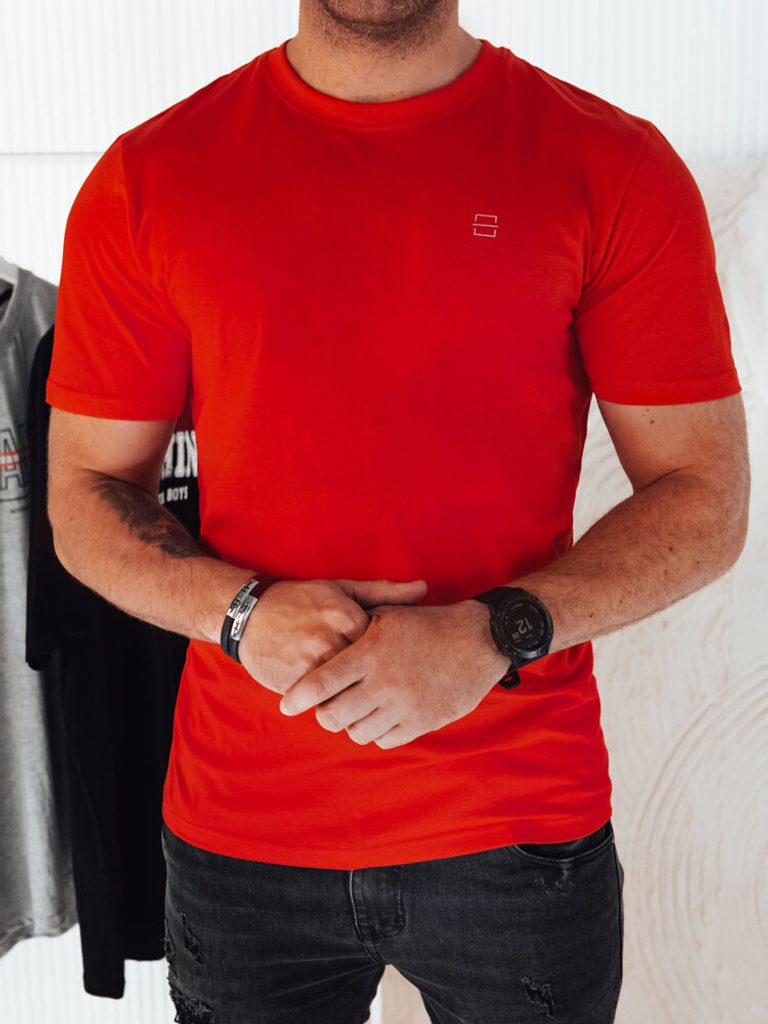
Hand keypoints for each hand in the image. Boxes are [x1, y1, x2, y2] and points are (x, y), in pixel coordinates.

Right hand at [237, 577, 427, 694]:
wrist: (250, 613)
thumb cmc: (302, 600)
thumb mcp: (342, 589)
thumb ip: (385, 592)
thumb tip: (424, 589)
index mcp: (347, 616)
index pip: (384, 647)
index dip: (389, 657)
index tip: (392, 663)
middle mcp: (330, 639)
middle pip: (367, 674)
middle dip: (375, 683)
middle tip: (383, 688)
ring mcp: (310, 662)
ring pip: (346, 693)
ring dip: (354, 699)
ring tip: (361, 698)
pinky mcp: (292, 681)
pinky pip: (321, 702)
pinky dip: (330, 704)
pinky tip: (335, 700)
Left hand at [278, 599, 510, 747]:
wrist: (478, 641)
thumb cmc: (429, 624)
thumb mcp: (389, 617)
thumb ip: (356, 632)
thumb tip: (326, 648)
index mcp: (369, 652)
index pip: (320, 683)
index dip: (297, 698)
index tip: (286, 706)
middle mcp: (383, 683)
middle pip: (334, 716)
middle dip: (324, 715)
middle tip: (327, 708)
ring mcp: (403, 706)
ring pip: (357, 732)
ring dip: (351, 724)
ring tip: (356, 711)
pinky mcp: (422, 722)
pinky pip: (386, 740)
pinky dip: (376, 733)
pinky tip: (379, 717)